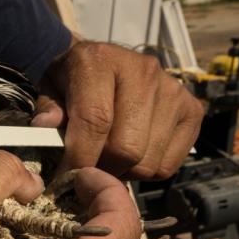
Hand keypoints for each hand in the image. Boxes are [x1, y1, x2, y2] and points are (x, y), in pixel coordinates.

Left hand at [32, 41, 204, 179]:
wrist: (103, 64)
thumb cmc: (72, 81)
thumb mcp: (50, 88)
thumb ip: (47, 108)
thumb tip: (46, 126)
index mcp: (101, 60)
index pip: (95, 121)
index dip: (79, 158)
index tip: (65, 178)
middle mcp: (144, 70)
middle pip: (126, 148)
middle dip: (101, 169)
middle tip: (87, 170)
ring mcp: (173, 91)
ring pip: (146, 162)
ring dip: (122, 173)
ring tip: (107, 161)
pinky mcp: (192, 111)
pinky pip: (167, 165)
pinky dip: (144, 173)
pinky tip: (130, 157)